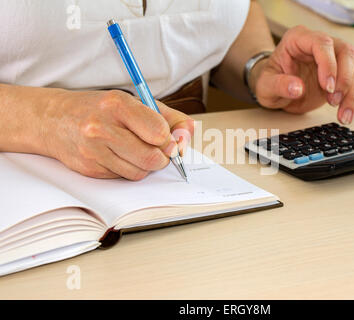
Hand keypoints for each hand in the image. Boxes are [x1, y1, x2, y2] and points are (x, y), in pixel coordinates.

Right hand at [42, 90, 193, 179]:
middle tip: (156, 148)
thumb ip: (169, 117)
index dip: (170, 140)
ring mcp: (93, 151)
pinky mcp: (89, 169)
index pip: (159, 133)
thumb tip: (188, 135)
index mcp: (117, 105)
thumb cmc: (101, 109)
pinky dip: (128, 169)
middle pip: (152, 158)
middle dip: (161, 157)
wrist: (54, 119)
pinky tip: (117, 155)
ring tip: (134, 149)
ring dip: (145, 165)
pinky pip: (124, 178)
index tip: (169, 139)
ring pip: (140, 172)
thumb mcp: (135, 102)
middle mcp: (102, 128)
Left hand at [251, 26, 353, 123]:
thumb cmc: (269, 81)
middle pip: (345, 53)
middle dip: (343, 80)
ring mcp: (335, 60)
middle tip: (333, 102)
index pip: (322, 43)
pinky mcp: (343, 76)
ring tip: (344, 116)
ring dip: (353, 94)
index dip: (329, 64)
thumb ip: (279, 85)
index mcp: (299, 40)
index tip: (328, 87)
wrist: (274, 89)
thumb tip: (298, 88)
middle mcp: (321, 46)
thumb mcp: (265, 86)